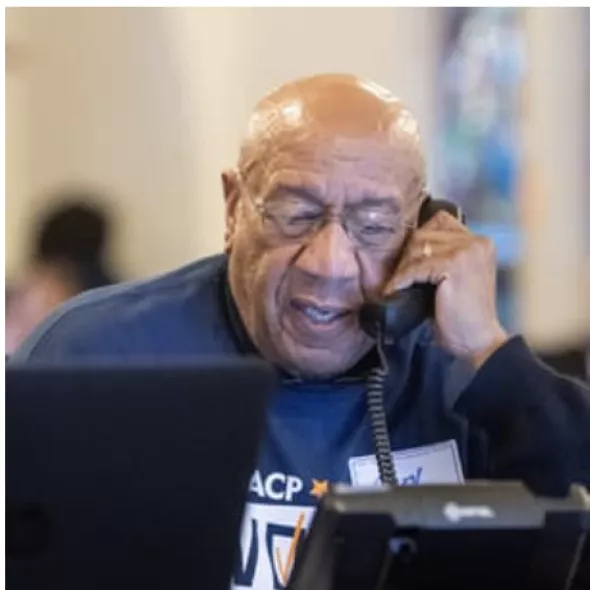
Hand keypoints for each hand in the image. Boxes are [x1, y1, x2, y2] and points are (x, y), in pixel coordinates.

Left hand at [386, 211, 508, 368]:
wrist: (480, 341)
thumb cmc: (465, 315)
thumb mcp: (458, 278)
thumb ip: (444, 257)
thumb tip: (409, 248)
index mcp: (480, 242)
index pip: (440, 221)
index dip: (419, 238)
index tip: (406, 257)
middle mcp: (476, 241)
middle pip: (425, 233)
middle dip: (407, 255)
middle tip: (397, 275)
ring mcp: (466, 251)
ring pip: (417, 248)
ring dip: (402, 268)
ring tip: (395, 284)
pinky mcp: (453, 265)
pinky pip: (416, 267)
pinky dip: (401, 280)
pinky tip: (393, 291)